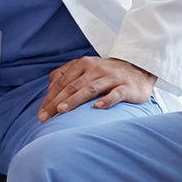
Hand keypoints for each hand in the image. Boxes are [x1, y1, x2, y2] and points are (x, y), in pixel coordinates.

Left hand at [38, 56, 155, 121]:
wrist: (140, 67)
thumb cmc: (108, 72)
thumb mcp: (87, 68)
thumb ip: (67, 74)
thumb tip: (49, 86)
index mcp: (83, 64)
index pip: (62, 82)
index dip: (50, 97)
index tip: (41, 113)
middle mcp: (96, 69)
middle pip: (72, 86)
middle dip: (56, 102)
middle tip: (45, 117)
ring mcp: (111, 77)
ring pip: (90, 89)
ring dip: (74, 100)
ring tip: (61, 110)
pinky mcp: (126, 87)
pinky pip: (115, 94)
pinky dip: (106, 100)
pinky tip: (97, 108)